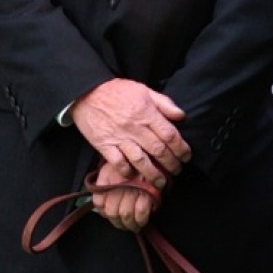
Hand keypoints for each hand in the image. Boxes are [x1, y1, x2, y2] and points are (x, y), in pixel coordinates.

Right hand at [71, 78, 189, 182]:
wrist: (86, 92)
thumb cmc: (116, 91)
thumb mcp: (143, 90)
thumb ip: (163, 103)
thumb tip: (181, 116)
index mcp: (146, 113)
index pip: (170, 135)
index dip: (181, 148)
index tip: (186, 156)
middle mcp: (134, 127)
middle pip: (158, 150)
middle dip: (171, 164)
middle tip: (177, 171)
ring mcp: (119, 137)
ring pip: (141, 161)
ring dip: (153, 174)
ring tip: (161, 182)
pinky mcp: (104, 145)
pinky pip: (118, 163)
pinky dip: (127, 171)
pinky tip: (134, 176)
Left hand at [89, 158, 165, 232]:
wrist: (157, 149)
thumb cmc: (138, 157)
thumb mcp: (119, 163)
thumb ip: (112, 180)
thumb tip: (109, 203)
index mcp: (107, 175)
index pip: (99, 202)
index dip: (105, 213)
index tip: (111, 216)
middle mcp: (117, 182)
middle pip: (112, 211)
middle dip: (118, 223)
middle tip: (124, 225)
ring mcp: (132, 187)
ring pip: (125, 215)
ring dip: (130, 224)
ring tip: (134, 226)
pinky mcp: (147, 191)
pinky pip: (140, 213)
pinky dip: (141, 220)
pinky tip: (142, 222)